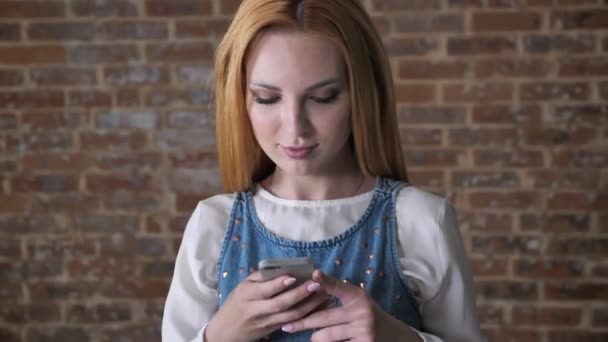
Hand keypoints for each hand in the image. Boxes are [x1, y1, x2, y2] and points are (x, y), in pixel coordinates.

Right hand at [205, 271, 329, 341]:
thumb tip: (284, 266)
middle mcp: (256, 309)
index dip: (279, 284)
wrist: (226, 332)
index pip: (264, 290)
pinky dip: (307, 314)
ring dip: (309, 305)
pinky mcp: (273, 330)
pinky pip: (293, 322)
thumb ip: (261, 277)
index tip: (294, 276)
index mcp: (247, 294)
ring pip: (290, 315)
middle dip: (300, 294)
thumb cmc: (236, 303)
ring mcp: (266, 322)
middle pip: (280, 304)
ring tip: (323, 294)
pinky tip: (319, 305)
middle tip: (316, 284)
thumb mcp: (243, 286)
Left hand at [280, 270, 421, 341]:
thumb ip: (339, 292)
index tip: (313, 274)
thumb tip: (313, 279)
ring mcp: (363, 330)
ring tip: (310, 336)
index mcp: (358, 296)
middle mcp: (362, 311)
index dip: (325, 281)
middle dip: (303, 322)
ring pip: (326, 336)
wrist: (393, 336)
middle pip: (324, 317)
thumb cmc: (367, 315)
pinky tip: (319, 340)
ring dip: (315, 337)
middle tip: (288, 326)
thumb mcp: (357, 300)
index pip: (338, 287)